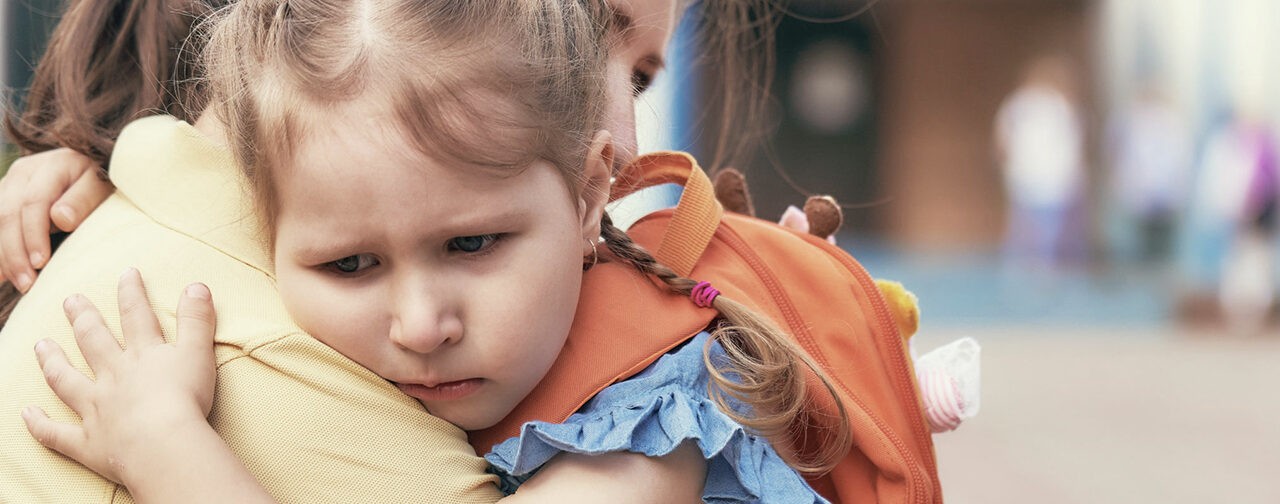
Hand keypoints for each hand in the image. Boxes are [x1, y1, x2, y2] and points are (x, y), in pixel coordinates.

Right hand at [0, 148, 113, 291]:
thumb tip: (60, 218)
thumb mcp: (102, 188)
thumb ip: (83, 200)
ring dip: (4, 255)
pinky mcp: (6, 198)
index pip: (33, 202)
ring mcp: (11, 184)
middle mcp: (25, 171)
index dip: (34, 235)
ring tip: (19, 283)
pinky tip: (3, 274)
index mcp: (52, 165)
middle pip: (7, 214)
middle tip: (27, 284)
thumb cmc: (103, 184)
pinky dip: (0, 251)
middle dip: (14, 252)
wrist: (95, 174)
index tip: (40, 263)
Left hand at [22, 268, 216, 485]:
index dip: (132, 292)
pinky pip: (56, 434)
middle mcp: (113, 376)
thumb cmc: (185, 399)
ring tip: (41, 345)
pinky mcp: (87, 441)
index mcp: (143, 355)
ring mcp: (96, 409)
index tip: (127, 273)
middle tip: (70, 300)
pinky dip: (40, 425)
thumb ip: (197, 320)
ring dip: (52, 362)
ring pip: (66, 381)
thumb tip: (196, 285)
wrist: (162, 444)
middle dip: (83, 318)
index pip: (136, 315)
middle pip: (93, 341)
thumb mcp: (198, 353)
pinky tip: (27, 414)